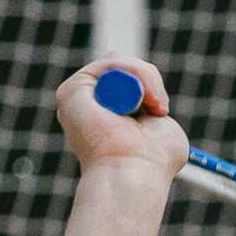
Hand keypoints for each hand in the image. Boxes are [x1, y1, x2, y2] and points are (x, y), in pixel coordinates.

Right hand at [54, 53, 188, 180]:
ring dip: (144, 79)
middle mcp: (90, 106)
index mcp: (107, 115)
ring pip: (118, 63)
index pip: (130, 80)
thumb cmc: (153, 161)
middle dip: (148, 80)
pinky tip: (138, 101)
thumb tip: (152, 108)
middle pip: (122, 68)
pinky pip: (111, 63)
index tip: (161, 111)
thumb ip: (154, 111)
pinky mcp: (72, 90)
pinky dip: (134, 75)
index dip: (150, 89)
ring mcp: (79, 97)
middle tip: (158, 108)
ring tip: (150, 107)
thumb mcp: (163, 128)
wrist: (135, 172)